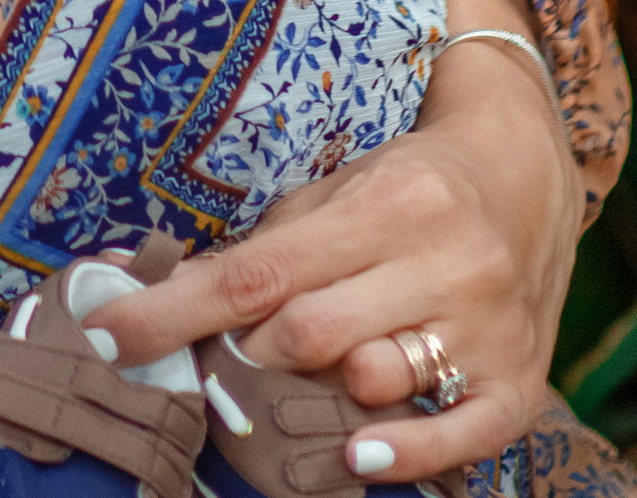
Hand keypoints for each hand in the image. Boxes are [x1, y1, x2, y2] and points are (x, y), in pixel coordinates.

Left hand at [95, 0, 579, 482]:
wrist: (527, 178)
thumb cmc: (408, 188)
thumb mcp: (341, 190)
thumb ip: (274, 246)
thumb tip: (176, 297)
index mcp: (386, 204)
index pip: (258, 271)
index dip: (176, 311)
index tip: (109, 338)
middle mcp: (439, 260)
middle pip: (310, 333)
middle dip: (250, 357)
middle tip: (229, 363)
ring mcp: (484, 325)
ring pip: (375, 379)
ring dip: (319, 399)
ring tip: (302, 390)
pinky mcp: (519, 382)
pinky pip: (460, 435)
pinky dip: (405, 456)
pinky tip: (358, 459)